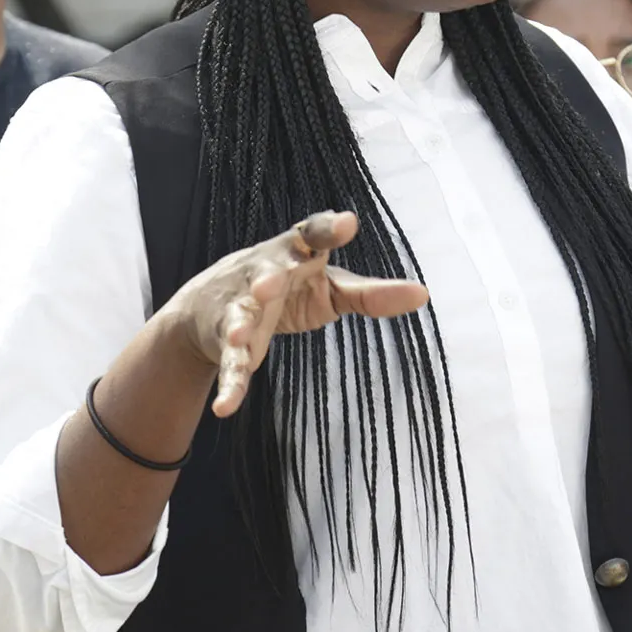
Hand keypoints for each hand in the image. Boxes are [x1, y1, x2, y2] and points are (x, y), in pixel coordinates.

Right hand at [169, 210, 428, 416]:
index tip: (347, 224)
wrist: (208, 308)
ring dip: (239, 326)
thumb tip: (423, 294)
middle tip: (272, 282)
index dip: (327, 229)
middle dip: (267, 277)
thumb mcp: (330, 287)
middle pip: (266, 272)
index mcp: (295, 252)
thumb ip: (371, 293)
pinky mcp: (225, 343)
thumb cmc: (287, 288)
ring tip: (239, 339)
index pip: (311, 234)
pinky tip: (225, 407)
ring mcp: (239, 307)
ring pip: (239, 316)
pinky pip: (229, 365)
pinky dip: (229, 385)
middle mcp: (263, 273)